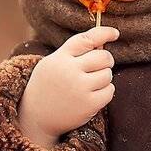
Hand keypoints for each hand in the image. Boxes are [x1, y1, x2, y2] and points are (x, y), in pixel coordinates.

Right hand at [17, 26, 119, 147]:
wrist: (36, 116)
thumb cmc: (48, 86)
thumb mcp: (52, 63)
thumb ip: (73, 53)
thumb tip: (102, 45)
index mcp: (60, 57)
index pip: (87, 39)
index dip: (104, 33)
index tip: (115, 33)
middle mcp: (69, 70)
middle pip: (103, 57)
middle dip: (106, 60)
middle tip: (99, 66)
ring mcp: (79, 88)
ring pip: (108, 74)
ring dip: (104, 77)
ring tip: (91, 83)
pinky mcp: (88, 104)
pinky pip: (110, 91)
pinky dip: (105, 91)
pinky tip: (94, 94)